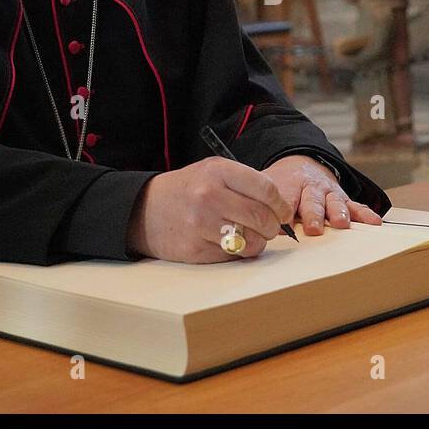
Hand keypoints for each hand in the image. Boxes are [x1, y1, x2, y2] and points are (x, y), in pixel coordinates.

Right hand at [126, 157, 293, 262]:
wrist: (144, 209)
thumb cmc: (187, 190)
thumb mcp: (212, 171)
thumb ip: (245, 183)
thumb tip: (280, 207)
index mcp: (217, 171)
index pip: (266, 189)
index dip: (281, 205)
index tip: (283, 213)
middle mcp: (209, 196)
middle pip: (262, 217)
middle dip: (273, 227)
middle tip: (270, 228)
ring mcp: (201, 224)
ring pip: (251, 242)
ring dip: (257, 243)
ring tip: (249, 235)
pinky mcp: (195, 249)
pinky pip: (233, 256)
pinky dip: (237, 253)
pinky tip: (227, 242)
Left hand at [263, 154, 382, 235]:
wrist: (300, 166)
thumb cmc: (281, 186)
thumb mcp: (267, 189)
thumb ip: (260, 207)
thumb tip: (252, 231)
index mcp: (288, 185)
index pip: (285, 198)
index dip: (284, 210)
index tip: (282, 224)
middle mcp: (310, 189)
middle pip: (311, 202)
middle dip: (313, 214)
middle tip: (313, 227)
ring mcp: (328, 194)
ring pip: (334, 202)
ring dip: (337, 212)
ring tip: (340, 223)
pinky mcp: (343, 199)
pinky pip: (355, 206)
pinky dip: (364, 214)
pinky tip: (373, 221)